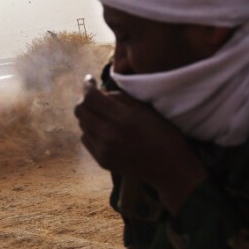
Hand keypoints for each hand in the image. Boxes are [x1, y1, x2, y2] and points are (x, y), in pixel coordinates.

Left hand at [74, 87, 206, 212]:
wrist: (168, 168)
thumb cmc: (162, 133)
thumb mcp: (145, 109)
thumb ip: (120, 98)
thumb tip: (100, 91)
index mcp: (122, 118)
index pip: (91, 97)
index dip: (87, 85)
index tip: (89, 80)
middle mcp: (109, 135)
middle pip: (80, 110)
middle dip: (84, 100)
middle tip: (94, 98)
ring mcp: (103, 150)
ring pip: (81, 125)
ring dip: (88, 116)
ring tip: (102, 115)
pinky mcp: (102, 161)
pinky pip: (86, 140)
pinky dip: (91, 131)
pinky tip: (103, 130)